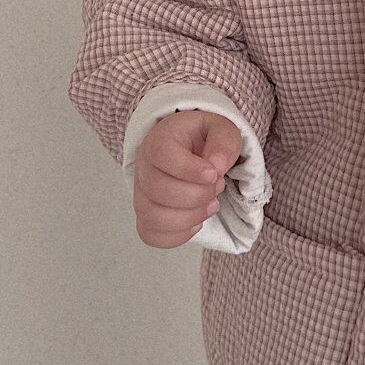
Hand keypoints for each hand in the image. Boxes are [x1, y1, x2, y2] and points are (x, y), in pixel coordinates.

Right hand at [132, 110, 242, 248]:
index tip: (213, 174)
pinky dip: (178, 235)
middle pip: (158, 190)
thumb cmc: (202, 139)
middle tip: (217, 187)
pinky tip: (196, 221)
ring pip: (152, 217)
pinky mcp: (145, 217)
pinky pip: (151, 235)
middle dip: (196, 195)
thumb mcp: (220, 129)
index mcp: (159, 141)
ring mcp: (141, 195)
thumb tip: (217, 166)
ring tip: (211, 205)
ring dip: (189, 217)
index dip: (189, 169)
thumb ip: (223, 141)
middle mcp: (143, 168)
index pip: (162, 155)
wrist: (187, 149)